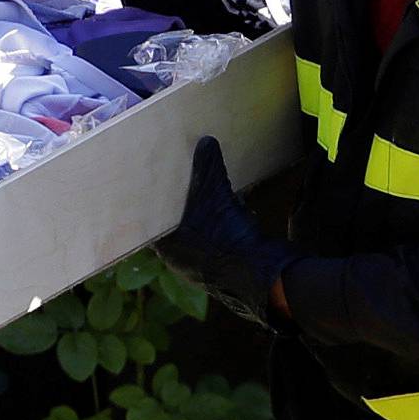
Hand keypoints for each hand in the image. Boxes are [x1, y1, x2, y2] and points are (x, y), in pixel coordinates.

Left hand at [161, 136, 292, 327]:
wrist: (263, 278)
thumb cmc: (227, 238)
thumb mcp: (215, 196)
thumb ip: (208, 169)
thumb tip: (206, 141)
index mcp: (168, 250)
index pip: (155, 222)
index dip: (160, 201)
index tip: (164, 183)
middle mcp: (182, 264)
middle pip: (181, 227)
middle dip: (191, 206)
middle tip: (197, 184)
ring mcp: (206, 271)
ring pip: (203, 237)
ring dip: (213, 218)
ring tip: (224, 197)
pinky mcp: (230, 272)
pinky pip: (223, 246)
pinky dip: (229, 230)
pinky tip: (242, 217)